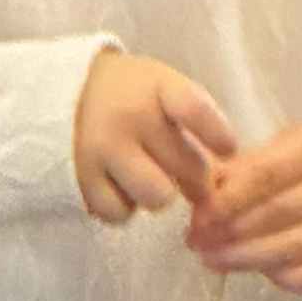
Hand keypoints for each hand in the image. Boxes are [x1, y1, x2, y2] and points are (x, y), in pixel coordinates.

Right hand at [73, 47, 239, 224]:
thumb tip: (215, 189)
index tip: (228, 150)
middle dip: (196, 178)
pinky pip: (119, 213)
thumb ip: (198, 128)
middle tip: (184, 171)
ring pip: (156, 197)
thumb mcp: (169, 92)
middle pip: (188, 168)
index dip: (216, 134)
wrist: (73, 91)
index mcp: (159, 87)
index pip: (193, 110)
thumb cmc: (139, 98)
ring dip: (160, 194)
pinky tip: (122, 187)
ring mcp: (104, 146)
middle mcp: (130, 116)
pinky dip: (125, 207)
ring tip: (150, 178)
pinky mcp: (83, 176)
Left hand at [191, 112, 301, 297]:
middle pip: (276, 215)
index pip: (267, 176)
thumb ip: (257, 162)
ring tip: (213, 258)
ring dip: (245, 258)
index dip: (226, 200)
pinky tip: (258, 270)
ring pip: (292, 250)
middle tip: (195, 241)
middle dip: (228, 232)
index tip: (196, 214)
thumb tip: (205, 189)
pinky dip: (282, 277)